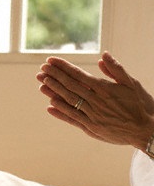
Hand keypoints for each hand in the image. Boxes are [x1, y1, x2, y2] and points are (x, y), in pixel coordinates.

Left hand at [36, 51, 153, 150]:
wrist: (146, 130)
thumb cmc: (140, 105)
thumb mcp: (132, 84)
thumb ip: (116, 70)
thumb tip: (103, 55)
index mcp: (104, 89)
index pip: (79, 75)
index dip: (63, 67)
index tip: (50, 60)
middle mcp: (96, 101)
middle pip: (70, 86)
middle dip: (54, 76)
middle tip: (41, 68)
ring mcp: (92, 115)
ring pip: (69, 101)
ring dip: (54, 91)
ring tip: (41, 83)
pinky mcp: (91, 128)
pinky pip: (73, 118)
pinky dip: (61, 112)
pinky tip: (49, 105)